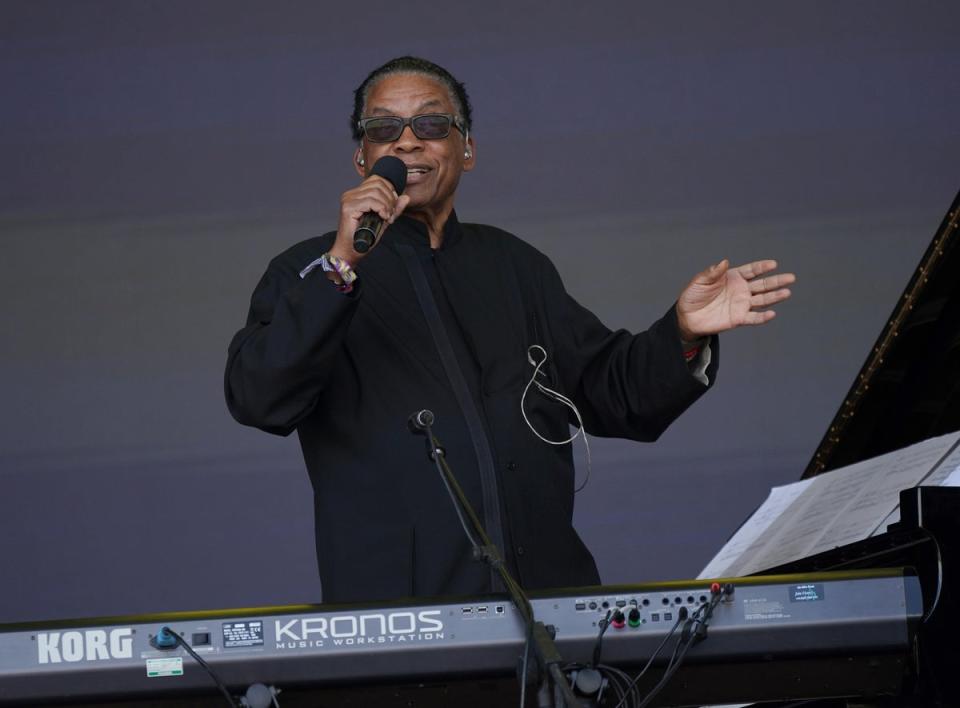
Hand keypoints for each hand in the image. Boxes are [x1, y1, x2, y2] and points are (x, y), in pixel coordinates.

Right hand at [329, 176, 410, 262]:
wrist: (351, 252)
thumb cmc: (364, 238)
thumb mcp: (384, 220)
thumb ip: (394, 208)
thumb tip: (405, 197)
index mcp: (357, 194)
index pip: (377, 180)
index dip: (390, 190)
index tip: (392, 206)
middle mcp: (351, 194)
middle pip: (378, 184)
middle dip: (390, 199)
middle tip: (391, 214)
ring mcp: (348, 200)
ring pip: (376, 192)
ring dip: (386, 205)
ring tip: (387, 217)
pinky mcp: (348, 207)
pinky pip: (370, 201)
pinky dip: (381, 208)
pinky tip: (383, 217)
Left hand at [676, 259, 794, 339]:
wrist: (687, 316)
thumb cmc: (693, 296)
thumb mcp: (700, 281)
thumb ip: (712, 273)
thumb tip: (724, 262)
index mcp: (733, 277)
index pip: (752, 270)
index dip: (762, 267)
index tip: (773, 264)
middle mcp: (741, 290)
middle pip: (763, 285)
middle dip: (776, 281)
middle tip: (791, 277)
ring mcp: (741, 304)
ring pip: (762, 300)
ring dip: (775, 297)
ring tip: (787, 292)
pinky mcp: (738, 318)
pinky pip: (753, 318)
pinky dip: (762, 317)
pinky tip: (772, 314)